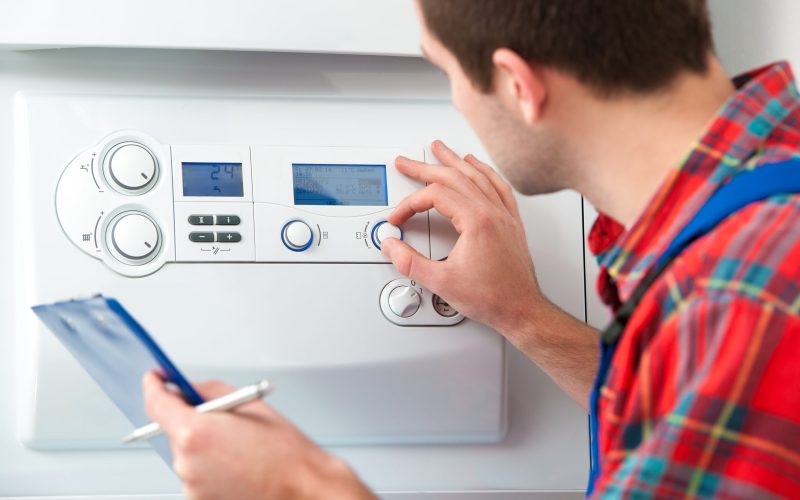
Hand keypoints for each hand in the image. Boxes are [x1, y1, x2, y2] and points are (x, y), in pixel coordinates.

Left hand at [143, 372, 374, 499]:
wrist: (302, 489)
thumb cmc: (283, 451)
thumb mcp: (248, 403)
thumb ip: (208, 392)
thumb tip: (185, 390)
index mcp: (194, 432)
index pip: (156, 403)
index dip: (154, 386)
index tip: (155, 378)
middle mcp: (185, 463)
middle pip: (173, 430)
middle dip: (192, 420)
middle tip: (223, 418)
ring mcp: (190, 487)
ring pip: (187, 453)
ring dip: (204, 446)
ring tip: (240, 448)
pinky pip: (197, 474)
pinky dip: (211, 467)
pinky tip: (238, 466)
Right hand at [382, 140, 542, 336]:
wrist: (522, 310)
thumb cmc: (493, 298)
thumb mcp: (441, 283)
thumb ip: (410, 263)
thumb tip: (392, 246)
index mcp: (477, 221)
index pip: (435, 196)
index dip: (410, 204)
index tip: (399, 219)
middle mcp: (492, 213)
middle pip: (455, 177)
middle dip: (425, 167)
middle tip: (407, 162)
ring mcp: (504, 216)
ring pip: (477, 176)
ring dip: (455, 161)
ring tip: (440, 150)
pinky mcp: (511, 223)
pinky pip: (498, 186)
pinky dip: (484, 172)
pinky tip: (477, 167)